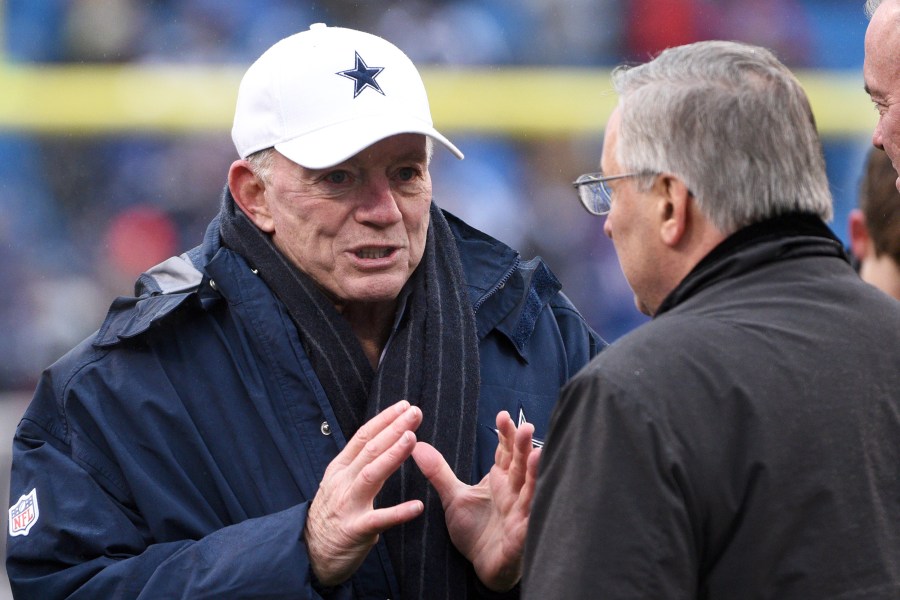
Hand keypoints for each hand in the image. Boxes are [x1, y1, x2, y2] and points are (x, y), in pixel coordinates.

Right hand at [304, 400, 424, 586]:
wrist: (310, 554)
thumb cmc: (332, 517)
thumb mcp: (339, 483)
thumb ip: (359, 465)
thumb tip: (383, 440)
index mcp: (340, 469)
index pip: (363, 436)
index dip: (384, 420)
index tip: (404, 406)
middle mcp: (342, 482)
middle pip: (370, 449)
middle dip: (394, 429)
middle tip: (415, 413)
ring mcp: (348, 505)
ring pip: (371, 474)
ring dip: (392, 455)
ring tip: (412, 439)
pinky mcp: (355, 530)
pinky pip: (379, 520)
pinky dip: (398, 513)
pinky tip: (417, 506)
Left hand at [412, 411, 539, 591]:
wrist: (483, 566)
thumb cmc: (475, 530)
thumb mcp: (453, 498)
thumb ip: (439, 472)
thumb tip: (417, 446)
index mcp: (500, 480)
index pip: (506, 452)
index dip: (506, 435)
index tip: (502, 416)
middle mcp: (514, 492)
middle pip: (520, 465)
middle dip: (523, 447)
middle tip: (526, 427)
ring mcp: (520, 512)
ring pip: (530, 488)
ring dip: (534, 471)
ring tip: (537, 452)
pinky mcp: (521, 534)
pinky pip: (530, 519)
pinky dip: (534, 508)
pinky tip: (538, 496)